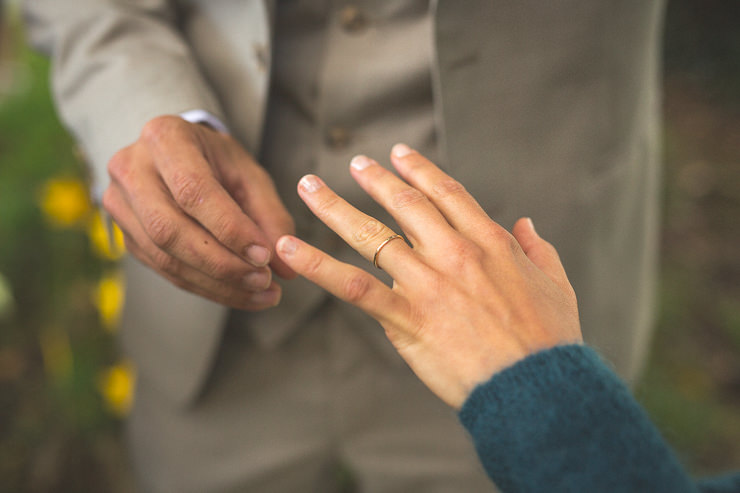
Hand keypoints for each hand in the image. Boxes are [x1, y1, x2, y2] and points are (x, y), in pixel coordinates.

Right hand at [102, 115, 295, 309]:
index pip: (193, 191)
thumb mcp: (250, 174)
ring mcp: (121, 204)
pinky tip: (238, 293)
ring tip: (260, 292)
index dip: (230, 229)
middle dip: (222, 264)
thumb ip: (270, 217)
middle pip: (169, 229)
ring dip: (217, 283)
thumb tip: (286, 270)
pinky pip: (164, 270)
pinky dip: (205, 287)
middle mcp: (131, 169)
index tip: (264, 256)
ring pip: (164, 257)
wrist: (179, 156)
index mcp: (165, 139)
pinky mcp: (125, 235)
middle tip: (263, 280)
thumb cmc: (217, 160)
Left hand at [276, 145, 581, 408]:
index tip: (399, 154)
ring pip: (370, 235)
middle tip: (354, 163)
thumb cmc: (550, 341)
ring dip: (334, 208)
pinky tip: (287, 249)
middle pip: (405, 205)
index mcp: (489, 242)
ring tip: (309, 187)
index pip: (447, 194)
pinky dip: (315, 265)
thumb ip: (538, 249)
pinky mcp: (405, 317)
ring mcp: (426, 282)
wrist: (537, 386)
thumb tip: (526, 223)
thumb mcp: (555, 285)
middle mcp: (453, 252)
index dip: (419, 171)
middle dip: (375, 180)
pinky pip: (351, 286)